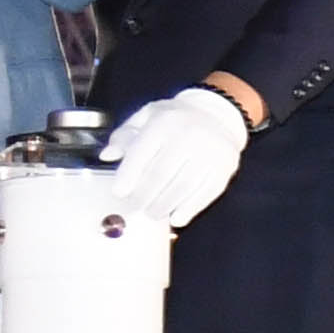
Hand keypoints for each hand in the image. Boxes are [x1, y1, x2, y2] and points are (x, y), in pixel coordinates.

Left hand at [100, 86, 252, 230]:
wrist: (218, 114)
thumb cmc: (175, 119)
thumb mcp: (147, 117)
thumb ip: (124, 135)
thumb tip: (107, 155)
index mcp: (165, 121)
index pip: (142, 153)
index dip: (127, 176)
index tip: (118, 193)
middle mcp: (190, 134)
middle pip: (161, 174)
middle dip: (143, 196)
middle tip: (134, 207)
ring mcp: (212, 151)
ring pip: (183, 186)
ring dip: (164, 205)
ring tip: (152, 213)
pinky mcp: (226, 166)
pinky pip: (206, 193)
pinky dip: (190, 208)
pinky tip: (177, 218)